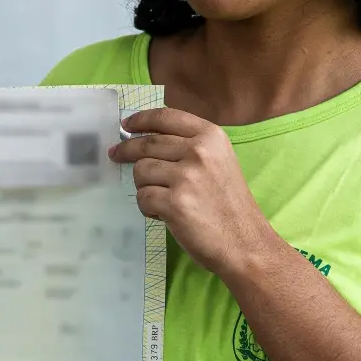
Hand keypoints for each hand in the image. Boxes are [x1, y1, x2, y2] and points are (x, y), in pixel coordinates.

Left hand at [109, 108, 279, 276]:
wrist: (245, 242)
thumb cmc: (229, 206)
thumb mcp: (219, 162)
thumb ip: (189, 147)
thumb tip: (146, 138)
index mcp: (211, 137)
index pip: (166, 118)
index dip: (141, 119)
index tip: (126, 124)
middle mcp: (199, 151)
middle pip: (147, 143)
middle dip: (126, 150)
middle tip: (115, 155)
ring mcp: (186, 177)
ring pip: (141, 171)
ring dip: (144, 186)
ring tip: (162, 199)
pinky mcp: (174, 203)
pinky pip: (142, 197)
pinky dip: (147, 208)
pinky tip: (163, 214)